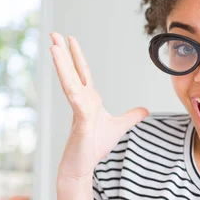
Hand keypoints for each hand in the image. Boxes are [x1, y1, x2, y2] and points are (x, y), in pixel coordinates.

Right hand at [50, 32, 148, 180]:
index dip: (77, 56)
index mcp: (90, 99)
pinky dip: (74, 93)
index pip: (83, 73)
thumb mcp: (119, 126)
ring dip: (62, 66)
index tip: (70, 39)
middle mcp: (82, 101)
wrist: (82, 166)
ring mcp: (79, 110)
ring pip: (70, 83)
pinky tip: (71, 84)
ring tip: (53, 48)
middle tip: (53, 33)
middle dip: (64, 53)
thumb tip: (145, 110)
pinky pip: (77, 105)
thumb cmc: (95, 146)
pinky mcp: (80, 123)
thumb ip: (131, 116)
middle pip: (72, 72)